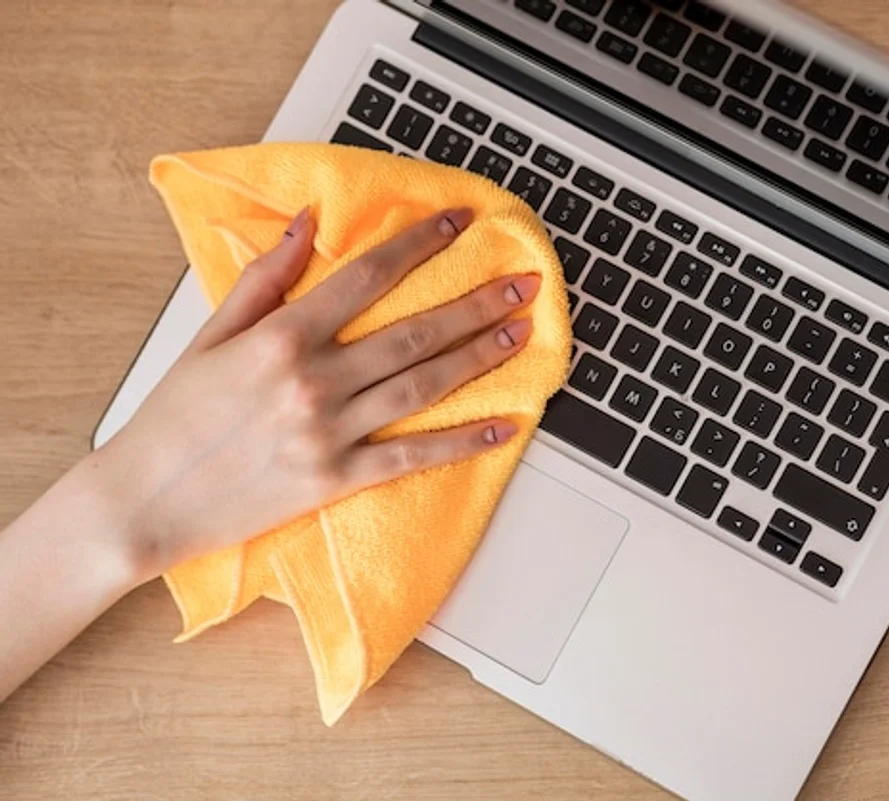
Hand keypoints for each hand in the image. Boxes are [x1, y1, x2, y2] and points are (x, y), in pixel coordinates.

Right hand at [89, 206, 540, 582]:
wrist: (144, 500)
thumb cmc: (174, 416)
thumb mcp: (210, 334)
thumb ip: (264, 278)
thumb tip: (303, 221)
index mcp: (282, 336)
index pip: (368, 276)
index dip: (421, 244)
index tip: (460, 222)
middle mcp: (313, 380)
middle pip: (415, 331)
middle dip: (477, 303)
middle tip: (525, 285)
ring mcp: (329, 432)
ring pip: (423, 386)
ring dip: (480, 358)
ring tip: (522, 335)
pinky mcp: (336, 480)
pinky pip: (412, 457)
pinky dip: (461, 442)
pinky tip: (503, 427)